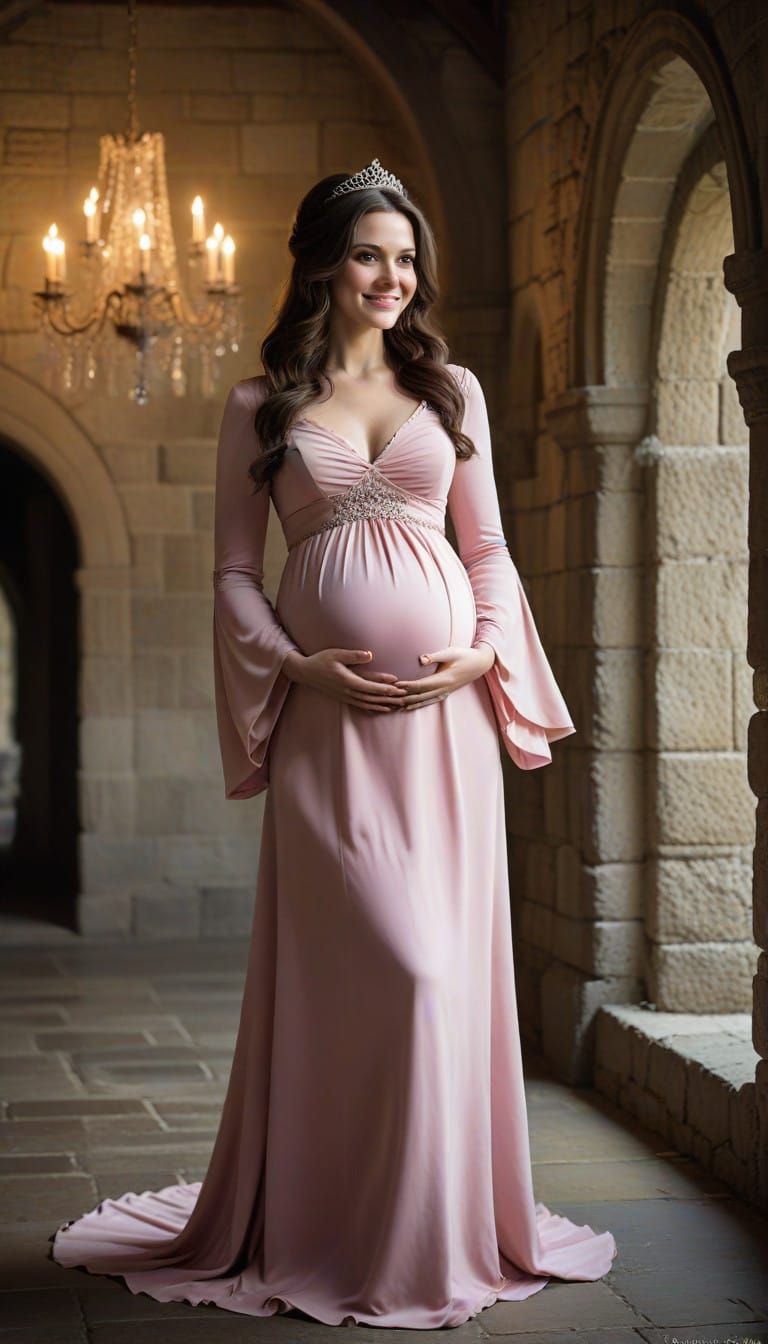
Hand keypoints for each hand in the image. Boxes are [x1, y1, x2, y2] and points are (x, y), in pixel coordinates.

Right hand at [282, 647, 407, 712]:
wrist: (305, 672)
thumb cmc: (321, 660)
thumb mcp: (336, 654)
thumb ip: (353, 656)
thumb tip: (370, 655)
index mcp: (347, 680)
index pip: (370, 686)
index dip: (385, 687)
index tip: (398, 687)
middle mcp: (347, 691)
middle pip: (372, 696)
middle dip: (389, 697)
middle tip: (405, 698)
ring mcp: (345, 696)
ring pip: (368, 703)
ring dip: (383, 704)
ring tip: (398, 706)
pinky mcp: (344, 698)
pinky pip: (361, 705)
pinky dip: (373, 708)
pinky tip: (382, 708)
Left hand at [392, 642, 495, 709]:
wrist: (480, 663)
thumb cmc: (465, 655)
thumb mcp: (451, 651)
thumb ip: (435, 656)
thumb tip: (420, 658)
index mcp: (444, 679)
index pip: (421, 685)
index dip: (407, 686)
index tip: (395, 685)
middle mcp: (444, 688)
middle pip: (420, 696)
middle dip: (404, 698)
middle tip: (389, 698)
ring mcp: (445, 692)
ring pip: (423, 701)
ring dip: (408, 704)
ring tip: (394, 706)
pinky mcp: (445, 692)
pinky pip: (429, 701)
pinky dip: (417, 705)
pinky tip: (408, 707)